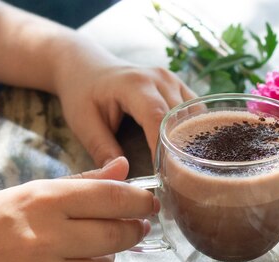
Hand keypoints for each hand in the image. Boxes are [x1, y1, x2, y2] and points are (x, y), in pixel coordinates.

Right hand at [0, 157, 157, 261]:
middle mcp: (46, 239)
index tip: (149, 204)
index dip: (140, 201)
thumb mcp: (29, 193)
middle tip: (132, 228)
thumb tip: (123, 169)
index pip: (112, 198)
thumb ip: (82, 183)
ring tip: (81, 254)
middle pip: (116, 236)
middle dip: (131, 231)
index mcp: (43, 202)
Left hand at [54, 42, 196, 166]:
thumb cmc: (82, 93)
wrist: (85, 66)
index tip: (162, 175)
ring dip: (190, 140)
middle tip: (175, 178)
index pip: (159, 119)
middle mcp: (159, 79)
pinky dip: (194, 129)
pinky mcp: (178, 85)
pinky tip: (186, 148)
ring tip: (182, 166)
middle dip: (179, 149)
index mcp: (134, 85)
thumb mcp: (83, 123)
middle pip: (181, 118)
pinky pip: (196, 110)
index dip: (163, 148)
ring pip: (194, 115)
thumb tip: (121, 176)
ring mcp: (172, 79)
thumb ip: (102, 149)